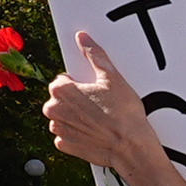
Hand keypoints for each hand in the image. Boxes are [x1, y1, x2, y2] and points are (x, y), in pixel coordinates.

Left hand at [41, 37, 185, 185]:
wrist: (131, 147)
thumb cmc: (123, 113)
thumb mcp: (112, 78)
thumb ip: (94, 54)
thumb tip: (83, 37)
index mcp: (61, 90)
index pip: (62, 80)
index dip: (81, 84)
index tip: (96, 91)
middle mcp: (53, 109)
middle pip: (61, 99)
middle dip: (76, 101)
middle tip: (100, 106)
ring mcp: (59, 129)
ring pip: (63, 117)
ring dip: (76, 117)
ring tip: (99, 120)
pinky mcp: (66, 145)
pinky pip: (67, 135)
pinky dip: (78, 133)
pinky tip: (95, 133)